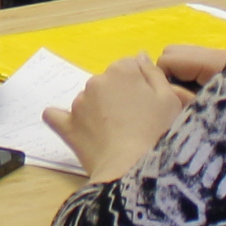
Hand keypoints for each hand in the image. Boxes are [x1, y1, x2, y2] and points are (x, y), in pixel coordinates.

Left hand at [44, 50, 206, 182]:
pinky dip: (62, 118)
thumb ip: (154, 73)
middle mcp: (96, 81)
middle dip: (120, 97)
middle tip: (135, 122)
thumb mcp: (170, 100)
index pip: (130, 67)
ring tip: (115, 135)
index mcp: (122, 71)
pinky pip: (56, 115)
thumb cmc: (158, 134)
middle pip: (109, 83)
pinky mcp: (67, 125)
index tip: (148, 105)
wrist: (133, 170)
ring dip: (98, 109)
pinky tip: (75, 128)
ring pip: (89, 99)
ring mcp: (78, 103)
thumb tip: (139, 55)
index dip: (141, 85)